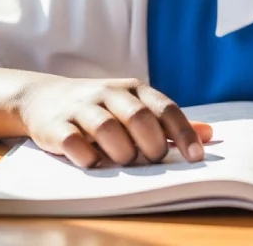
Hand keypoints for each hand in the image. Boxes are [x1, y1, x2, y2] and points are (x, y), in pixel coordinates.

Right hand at [18, 77, 212, 167]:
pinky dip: (88, 156)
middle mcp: (108, 93)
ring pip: (107, 128)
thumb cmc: (100, 107)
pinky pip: (74, 142)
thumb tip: (209, 135)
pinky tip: (95, 162)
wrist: (43, 98)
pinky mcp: (56, 126)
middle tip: (153, 160)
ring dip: (122, 151)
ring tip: (124, 161)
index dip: (183, 133)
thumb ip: (168, 123)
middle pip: (138, 117)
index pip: (164, 107)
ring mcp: (81, 108)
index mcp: (133, 89)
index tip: (196, 157)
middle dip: (151, 144)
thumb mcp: (135, 106)